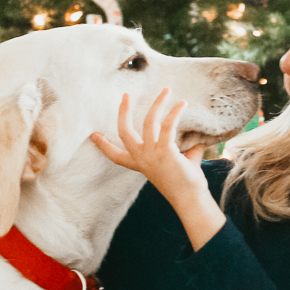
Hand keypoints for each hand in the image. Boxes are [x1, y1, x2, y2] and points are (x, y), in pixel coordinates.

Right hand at [91, 89, 224, 244]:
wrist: (190, 199)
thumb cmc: (186, 185)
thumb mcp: (180, 165)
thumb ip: (185, 151)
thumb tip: (197, 139)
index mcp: (141, 164)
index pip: (117, 156)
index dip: (104, 146)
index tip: (93, 136)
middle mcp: (142, 159)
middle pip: (124, 132)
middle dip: (123, 112)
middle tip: (126, 96)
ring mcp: (151, 154)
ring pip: (149, 121)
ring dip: (158, 103)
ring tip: (167, 91)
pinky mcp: (164, 151)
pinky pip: (168, 125)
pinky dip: (175, 112)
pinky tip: (182, 103)